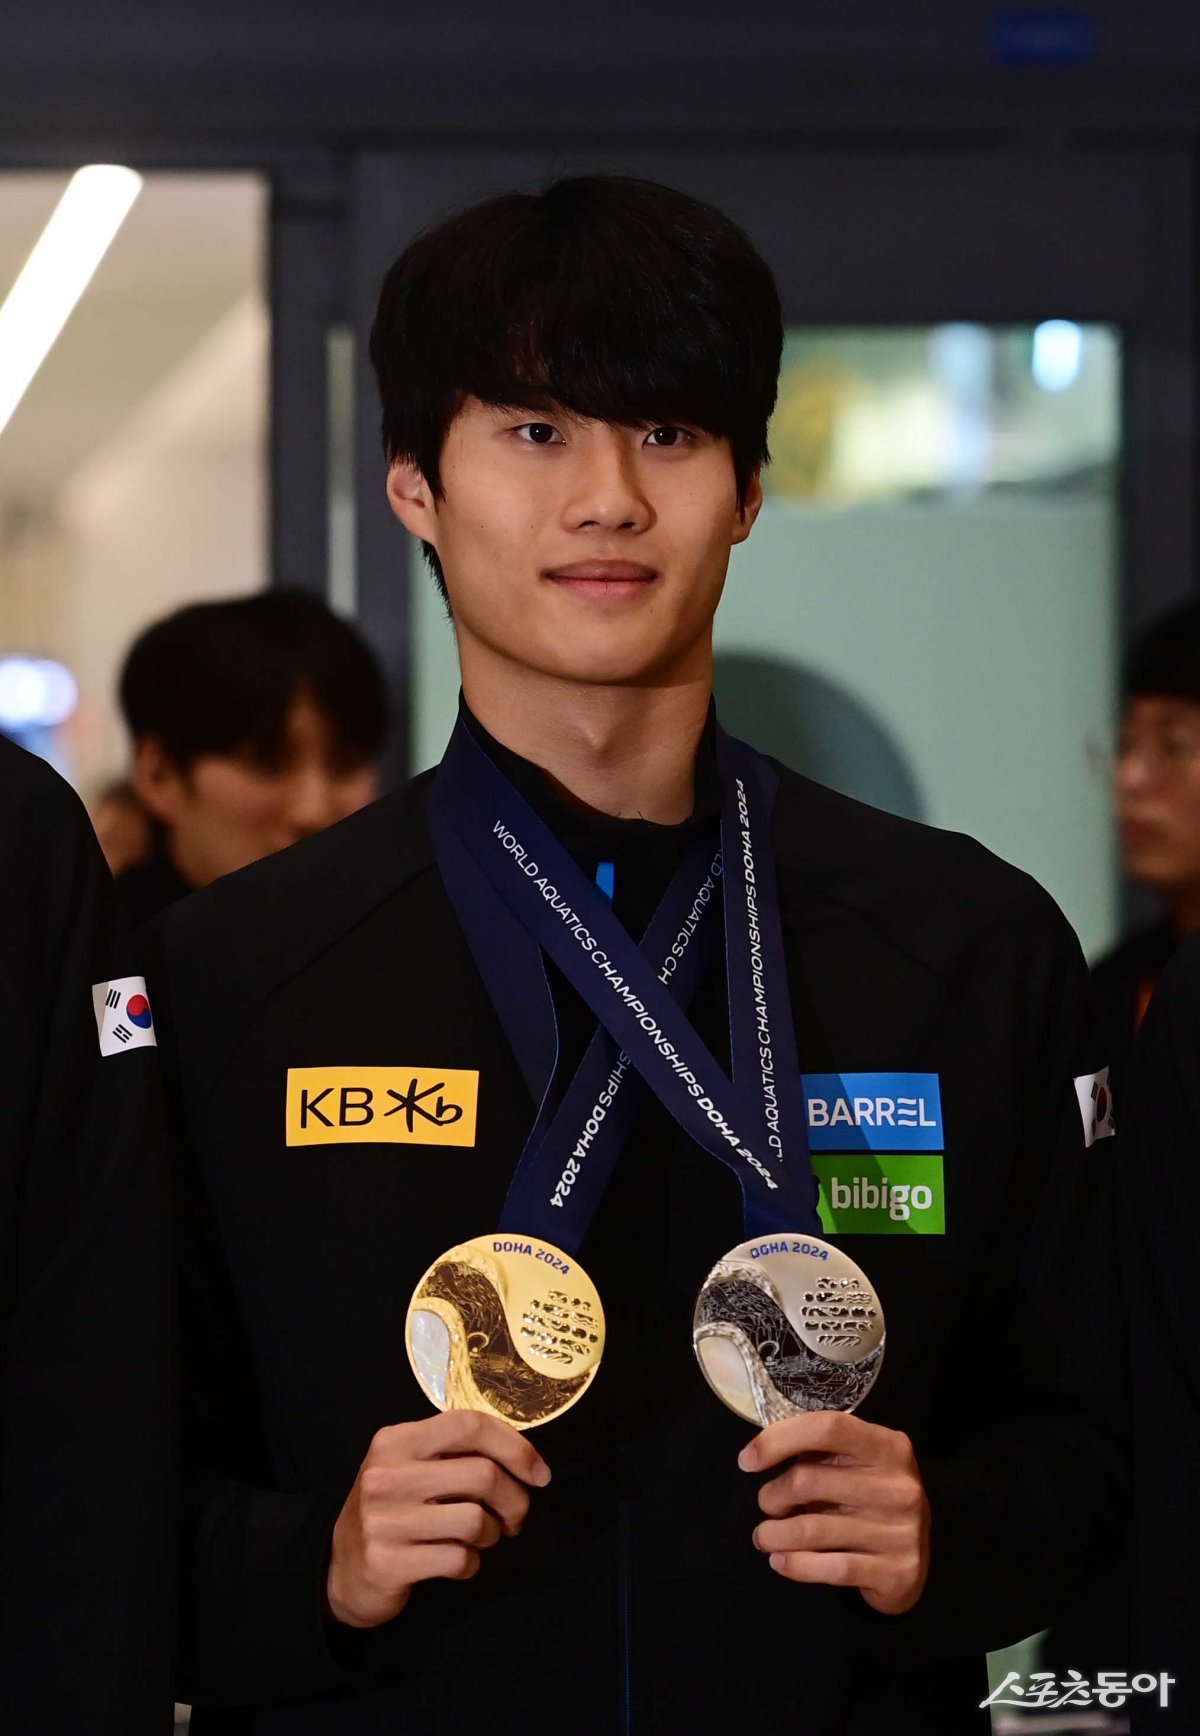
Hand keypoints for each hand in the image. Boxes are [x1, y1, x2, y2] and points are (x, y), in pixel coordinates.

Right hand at [327, 1410, 550, 1628]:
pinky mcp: (389, 1562)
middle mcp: (387, 1474)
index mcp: (397, 1440)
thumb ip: (453, 1453)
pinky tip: (459, 1562)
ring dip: (492, 1534)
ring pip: (475, 1520)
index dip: (515, 1446)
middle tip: (515, 1517)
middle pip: (483, 1474)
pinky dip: (471, 1564)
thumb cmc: (392, 1510)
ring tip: (481, 1538)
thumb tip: (523, 1459)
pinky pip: (459, 1560)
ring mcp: (385, 1520)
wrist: (343, 1571)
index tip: (539, 1473)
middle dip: (515, 1500)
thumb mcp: (410, 1467)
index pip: (469, 1425)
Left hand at [738, 1410, 929, 1615]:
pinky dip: (795, 1565)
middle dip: (772, 1495)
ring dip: (774, 1534)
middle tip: (767, 1504)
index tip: (748, 1460)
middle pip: (808, 1481)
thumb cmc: (869, 1500)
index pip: (827, 1427)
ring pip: (812, 1529)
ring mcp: (901, 1531)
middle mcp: (898, 1485)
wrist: (913, 1559)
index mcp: (888, 1446)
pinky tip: (781, 1561)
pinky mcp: (896, 1572)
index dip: (779, 1439)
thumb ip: (819, 1454)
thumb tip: (760, 1453)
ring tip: (764, 1537)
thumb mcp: (855, 1466)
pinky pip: (829, 1569)